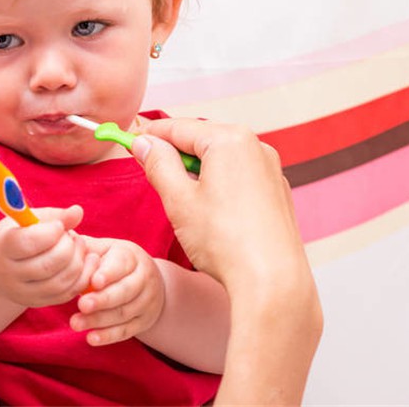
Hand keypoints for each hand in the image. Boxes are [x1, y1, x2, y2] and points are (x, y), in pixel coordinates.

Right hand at [0, 205, 96, 307]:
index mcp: (3, 248)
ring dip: (78, 262)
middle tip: (72, 236)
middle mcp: (9, 275)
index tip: (59, 226)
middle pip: (47, 266)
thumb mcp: (28, 220)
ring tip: (79, 246)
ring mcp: (23, 293)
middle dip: (68, 248)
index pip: (28, 243)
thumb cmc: (17, 235)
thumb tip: (78, 212)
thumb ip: (54, 216)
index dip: (51, 233)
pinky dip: (82, 277)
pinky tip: (85, 261)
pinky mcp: (38, 303)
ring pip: (59, 283)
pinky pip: (66, 294)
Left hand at [70, 237, 164, 345]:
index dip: (108, 273)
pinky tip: (91, 338)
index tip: (93, 281)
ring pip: (124, 313)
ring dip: (99, 320)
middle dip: (103, 300)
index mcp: (132, 256)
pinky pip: (127, 331)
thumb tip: (63, 237)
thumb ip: (86, 247)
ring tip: (75, 323)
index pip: (122, 264)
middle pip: (125, 291)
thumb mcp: (106, 249)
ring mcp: (147, 301)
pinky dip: (109, 336)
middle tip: (81, 305)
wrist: (148, 282)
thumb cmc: (115, 262)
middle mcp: (144, 278)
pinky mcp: (144, 321)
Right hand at [132, 119, 306, 296]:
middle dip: (175, 153)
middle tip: (150, 169)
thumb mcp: (179, 200)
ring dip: (197, 170)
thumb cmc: (226, 242)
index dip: (151, 134)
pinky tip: (211, 211)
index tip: (131, 140)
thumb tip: (145, 143)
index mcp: (230, 140)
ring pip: (222, 158)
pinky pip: (241, 175)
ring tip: (181, 198)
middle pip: (203, 139)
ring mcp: (271, 169)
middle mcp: (256, 146)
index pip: (179, 127)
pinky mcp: (277, 191)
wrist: (273, 281)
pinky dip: (220, 183)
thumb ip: (158, 164)